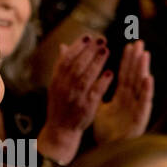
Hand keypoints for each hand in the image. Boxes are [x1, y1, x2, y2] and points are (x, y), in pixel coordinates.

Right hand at [37, 35, 110, 162]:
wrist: (61, 129)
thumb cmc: (60, 104)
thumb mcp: (56, 85)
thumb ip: (61, 66)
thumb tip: (63, 46)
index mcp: (56, 80)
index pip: (66, 59)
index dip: (77, 47)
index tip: (88, 37)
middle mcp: (64, 88)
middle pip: (77, 65)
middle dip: (89, 51)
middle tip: (101, 40)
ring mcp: (75, 98)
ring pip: (85, 76)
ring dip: (96, 62)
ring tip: (106, 50)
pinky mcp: (86, 107)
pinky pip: (95, 92)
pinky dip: (102, 81)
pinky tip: (110, 72)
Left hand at [93, 40, 152, 143]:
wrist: (107, 150)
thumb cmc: (106, 131)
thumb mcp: (98, 107)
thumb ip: (95, 91)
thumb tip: (88, 78)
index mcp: (122, 98)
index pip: (125, 75)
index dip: (127, 61)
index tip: (129, 45)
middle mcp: (131, 101)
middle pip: (134, 77)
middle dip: (137, 60)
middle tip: (140, 43)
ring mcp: (136, 109)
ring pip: (141, 86)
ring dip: (143, 70)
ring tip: (145, 54)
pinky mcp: (139, 119)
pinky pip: (144, 103)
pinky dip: (146, 91)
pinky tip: (148, 78)